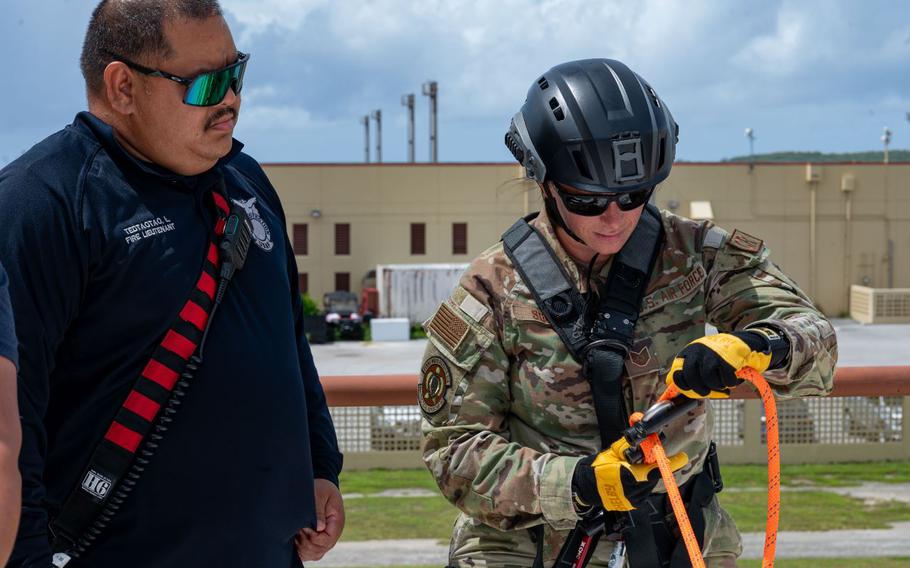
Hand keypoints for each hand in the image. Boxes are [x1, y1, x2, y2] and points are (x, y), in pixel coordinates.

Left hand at [295, 478, 344, 561]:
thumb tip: (319, 527)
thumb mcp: (320, 493)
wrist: (320, 487)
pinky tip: (295, 536)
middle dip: (306, 542)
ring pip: (314, 554)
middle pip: (320, 550)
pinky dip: (300, 549)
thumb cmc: (321, 488)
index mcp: (337, 522)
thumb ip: (319, 510)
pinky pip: (309, 553)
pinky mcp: (316, 539)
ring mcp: (324, 537)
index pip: (327, 540)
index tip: (305, 526)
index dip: (314, 537)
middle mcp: (332, 533)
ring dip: (302, 546)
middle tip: (299, 527)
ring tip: (297, 530)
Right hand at [572, 437, 687, 511]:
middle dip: (651, 467)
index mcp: (629, 475)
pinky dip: (640, 484)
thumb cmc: (596, 468)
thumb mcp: (612, 452)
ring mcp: (633, 500)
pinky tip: (628, 480)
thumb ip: (628, 444)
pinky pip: (642, 492)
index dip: (670, 463)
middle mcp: (634, 490)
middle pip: (653, 475)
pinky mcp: (632, 505)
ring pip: (649, 484)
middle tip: (643, 459)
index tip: (682, 458)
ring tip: (631, 470)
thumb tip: (641, 431)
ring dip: (645, 476)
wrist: (585, 487)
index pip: (655, 468)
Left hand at [667, 332, 770, 398]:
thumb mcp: (699, 358)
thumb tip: (670, 384)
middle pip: (691, 377)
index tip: (690, 390)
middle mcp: (698, 351)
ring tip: (722, 384)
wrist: (742, 342)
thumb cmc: (718, 356)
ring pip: (708, 379)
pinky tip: (731, 380)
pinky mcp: (727, 358)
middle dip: (699, 389)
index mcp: (689, 352)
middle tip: (707, 392)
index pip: (677, 372)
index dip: (682, 385)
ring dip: (717, 386)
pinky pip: (725, 379)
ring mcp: (712, 354)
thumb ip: (687, 370)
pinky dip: (729, 383)